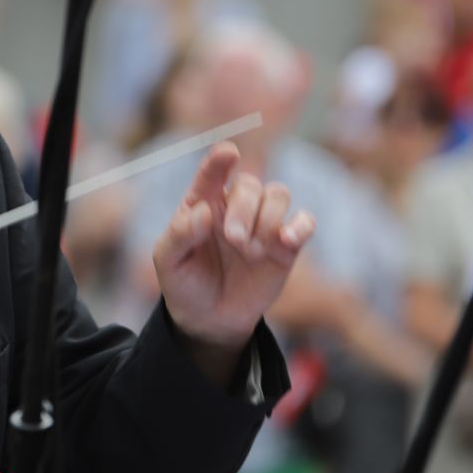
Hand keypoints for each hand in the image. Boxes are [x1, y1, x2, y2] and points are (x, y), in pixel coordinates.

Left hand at [153, 142, 315, 377]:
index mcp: (203, 203)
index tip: (229, 153)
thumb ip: (180, 233)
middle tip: (234, 240)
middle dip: (245, 209)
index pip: (212, 172)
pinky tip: (287, 240)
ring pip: (278, 194)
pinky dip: (301, 225)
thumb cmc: (184, 282)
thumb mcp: (168, 261)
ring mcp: (262, 224)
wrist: (209, 319)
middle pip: (251, 184)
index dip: (220, 160)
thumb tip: (204, 212)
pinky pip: (304, 221)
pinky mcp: (286, 246)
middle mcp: (235, 207)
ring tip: (251, 251)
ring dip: (268, 219)